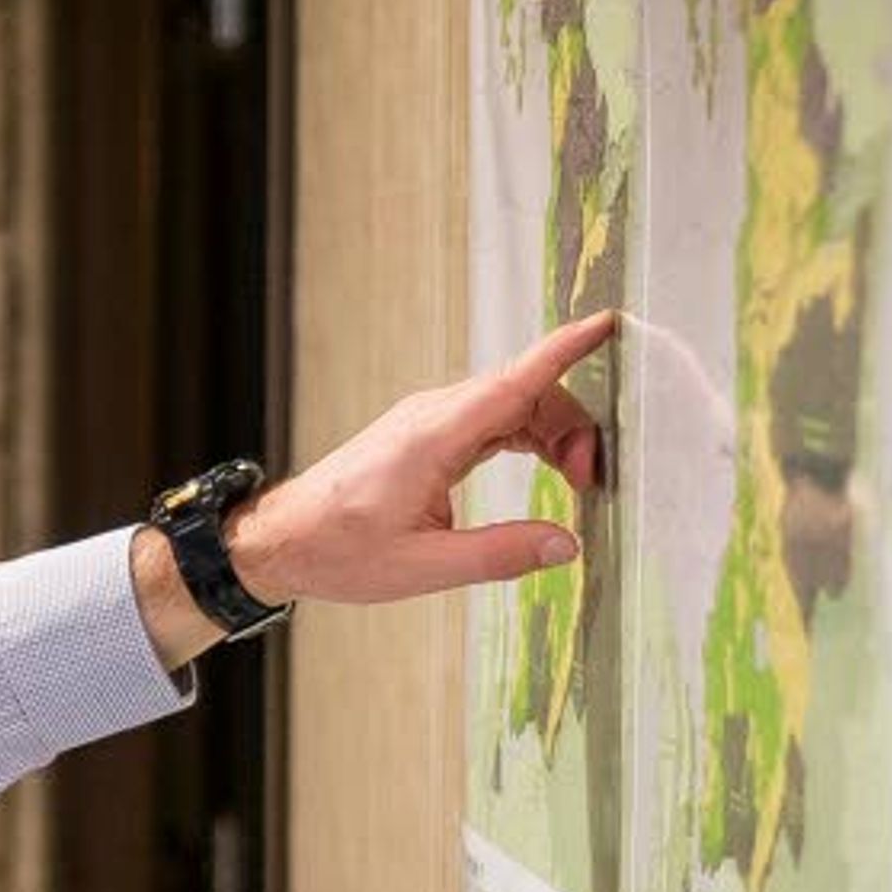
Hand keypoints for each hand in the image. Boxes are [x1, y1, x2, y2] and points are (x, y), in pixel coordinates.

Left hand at [154, 314, 614, 652]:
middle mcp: (434, 415)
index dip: (564, 349)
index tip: (607, 324)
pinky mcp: (427, 434)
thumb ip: (499, 555)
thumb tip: (566, 544)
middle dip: (573, 425)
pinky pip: (493, 418)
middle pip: (525, 392)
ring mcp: (429, 420)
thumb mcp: (423, 567)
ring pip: (512, 403)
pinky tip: (548, 467)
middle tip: (590, 484)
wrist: (284, 540)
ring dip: (554, 433)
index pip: (513, 380)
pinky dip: (529, 436)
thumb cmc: (339, 552)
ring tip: (576, 482)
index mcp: (433, 437)